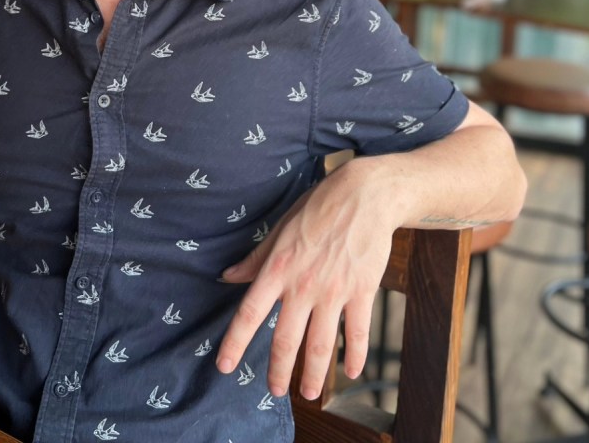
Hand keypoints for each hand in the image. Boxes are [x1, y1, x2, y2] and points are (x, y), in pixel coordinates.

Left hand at [216, 164, 394, 400]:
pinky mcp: (362, 291)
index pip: (250, 312)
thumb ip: (256, 259)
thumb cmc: (317, 208)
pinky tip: (351, 372)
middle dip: (279, 370)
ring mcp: (334, 290)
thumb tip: (228, 277)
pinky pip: (357, 332)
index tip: (225, 366)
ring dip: (315, 374)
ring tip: (309, 394)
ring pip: (321, 344)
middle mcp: (303, 284)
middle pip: (286, 338)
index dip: (235, 342)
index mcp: (278, 268)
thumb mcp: (280, 229)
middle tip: (275, 391)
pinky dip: (354, 356)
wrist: (363, 195)